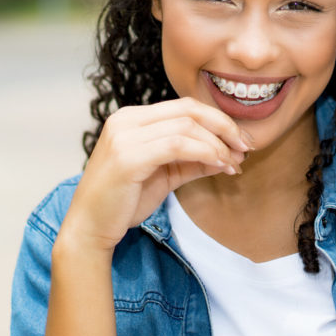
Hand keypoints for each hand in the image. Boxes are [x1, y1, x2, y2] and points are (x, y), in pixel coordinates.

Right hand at [58, 97, 252, 251]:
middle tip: (245, 147)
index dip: (218, 120)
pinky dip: (205, 152)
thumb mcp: (165, 176)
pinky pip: (177, 145)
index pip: (184, 107)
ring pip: (186, 126)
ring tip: (233, 162)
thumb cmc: (123, 202)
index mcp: (132, 119)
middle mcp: (126, 119)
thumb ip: (193, 162)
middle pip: (188, 109)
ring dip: (217, 144)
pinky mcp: (128, 156)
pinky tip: (220, 165)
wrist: (89, 228)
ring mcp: (125, 135)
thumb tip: (229, 155)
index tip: (241, 141)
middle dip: (224, 126)